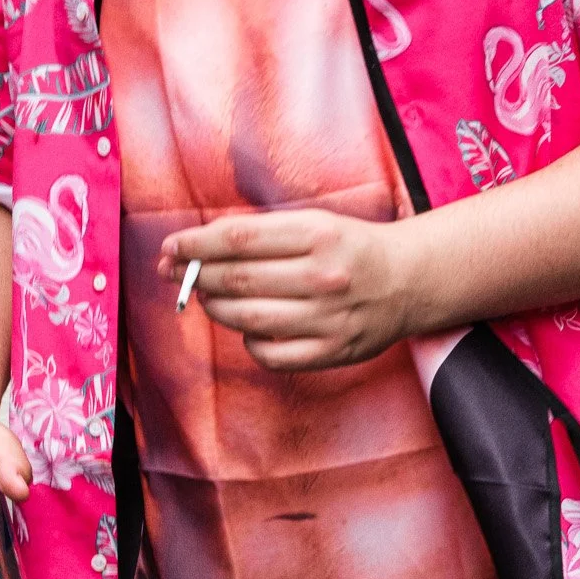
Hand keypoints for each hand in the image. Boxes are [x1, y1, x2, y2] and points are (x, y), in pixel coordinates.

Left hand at [159, 209, 414, 371]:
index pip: (239, 240)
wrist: (408, 281)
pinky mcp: (332, 351)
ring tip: (208, 296)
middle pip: (237, 279)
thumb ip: (262, 234)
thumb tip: (198, 248)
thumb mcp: (314, 223)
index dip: (196, 244)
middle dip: (195, 275)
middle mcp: (323, 276)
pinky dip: (248, 341)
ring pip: (248, 319)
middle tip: (174, 272)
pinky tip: (248, 327)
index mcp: (318, 234)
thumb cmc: (349, 249)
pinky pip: (270, 355)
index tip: (171, 247)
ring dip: (215, 307)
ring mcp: (328, 318)